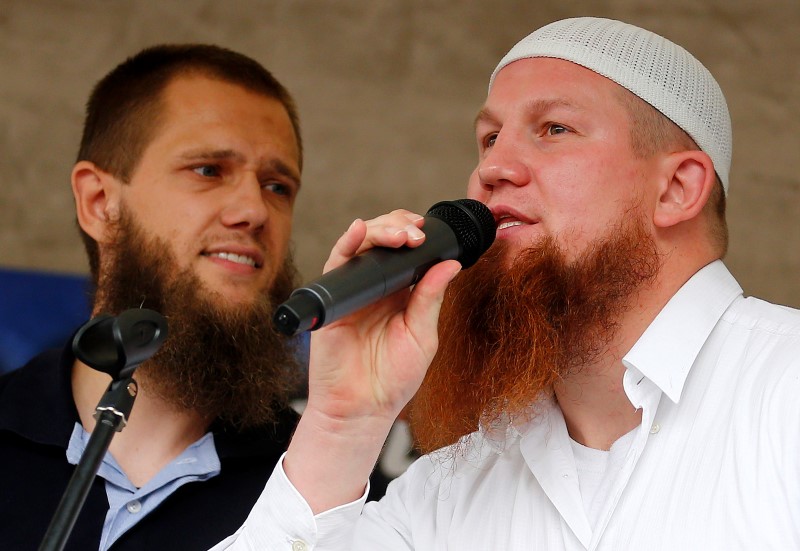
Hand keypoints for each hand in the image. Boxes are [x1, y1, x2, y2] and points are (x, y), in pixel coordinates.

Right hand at [284, 209, 459, 512]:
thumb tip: (450, 264)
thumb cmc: (392, 379)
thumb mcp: (421, 337)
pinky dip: (347, 243)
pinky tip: (358, 231)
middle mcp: (376, 286)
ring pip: (362, 244)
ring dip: (379, 231)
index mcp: (402, 293)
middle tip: (415, 235)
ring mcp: (353, 290)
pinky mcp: (332, 298)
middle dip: (400, 227)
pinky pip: (337, 264)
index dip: (416, 234)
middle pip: (384, 240)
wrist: (361, 409)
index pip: (407, 251)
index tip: (427, 231)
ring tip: (398, 236)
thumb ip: (431, 299)